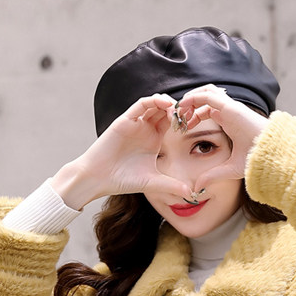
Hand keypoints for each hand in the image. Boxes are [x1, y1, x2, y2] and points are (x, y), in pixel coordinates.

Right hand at [52, 95, 190, 209]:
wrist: (98, 178)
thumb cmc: (122, 180)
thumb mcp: (152, 183)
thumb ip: (171, 185)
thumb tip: (191, 195)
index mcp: (154, 139)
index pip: (172, 122)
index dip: (184, 120)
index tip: (197, 122)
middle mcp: (146, 128)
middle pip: (165, 110)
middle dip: (179, 108)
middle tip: (191, 111)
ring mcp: (135, 123)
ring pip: (154, 103)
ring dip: (168, 103)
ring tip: (178, 109)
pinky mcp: (125, 120)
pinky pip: (141, 105)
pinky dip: (153, 101)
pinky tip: (165, 104)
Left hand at [174, 85, 268, 192]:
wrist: (269, 154)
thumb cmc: (256, 160)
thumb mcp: (228, 169)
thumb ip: (212, 175)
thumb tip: (197, 187)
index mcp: (229, 122)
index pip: (206, 111)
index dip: (192, 116)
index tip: (182, 128)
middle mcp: (229, 112)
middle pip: (204, 99)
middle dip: (188, 106)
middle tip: (176, 118)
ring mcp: (230, 107)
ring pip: (205, 92)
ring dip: (190, 98)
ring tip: (178, 110)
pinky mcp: (230, 107)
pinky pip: (208, 96)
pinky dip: (194, 98)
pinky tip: (183, 106)